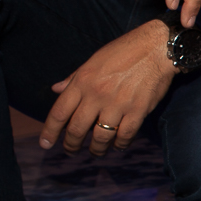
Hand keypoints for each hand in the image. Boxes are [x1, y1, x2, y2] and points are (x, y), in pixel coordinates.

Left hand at [39, 21, 174, 154]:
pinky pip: (125, 135)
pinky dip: (120, 144)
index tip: (45, 144)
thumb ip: (74, 77)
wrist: (156, 48)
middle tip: (71, 151)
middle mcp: (97, 95)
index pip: (59, 112)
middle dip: (71, 145)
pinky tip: (117, 145)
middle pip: (77, 129)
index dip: (50, 131)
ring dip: (96, 149)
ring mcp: (118, 104)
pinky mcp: (138, 110)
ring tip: (96, 152)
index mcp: (83, 82)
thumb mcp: (93, 60)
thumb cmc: (124, 51)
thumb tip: (56, 89)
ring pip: (100, 137)